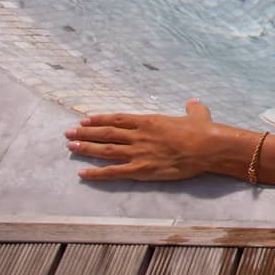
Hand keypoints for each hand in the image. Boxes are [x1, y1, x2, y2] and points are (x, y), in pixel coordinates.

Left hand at [65, 99, 221, 181]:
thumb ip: (191, 108)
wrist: (207, 147)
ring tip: (71, 147)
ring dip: (86, 149)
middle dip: (86, 133)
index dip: (99, 120)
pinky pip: (113, 172)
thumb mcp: (197, 114)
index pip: (117, 119)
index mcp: (148, 121)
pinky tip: (82, 173)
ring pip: (105, 150)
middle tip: (68, 133)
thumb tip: (193, 101)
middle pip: (106, 134)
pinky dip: (96, 173)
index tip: (85, 120)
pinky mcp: (141, 170)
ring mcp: (138, 153)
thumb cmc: (202, 130)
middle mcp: (138, 135)